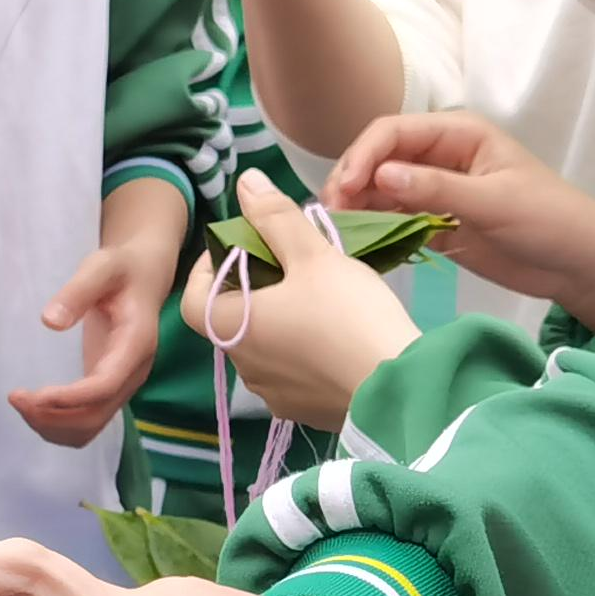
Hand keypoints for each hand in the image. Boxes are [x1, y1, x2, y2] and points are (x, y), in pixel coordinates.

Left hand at [9, 182, 183, 445]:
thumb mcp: (101, 267)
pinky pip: (86, 421)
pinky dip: (58, 423)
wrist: (143, 277)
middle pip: (95, 416)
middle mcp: (133, 373)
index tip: (34, 396)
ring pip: (90, 426)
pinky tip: (34, 405)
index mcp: (136, 345)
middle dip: (52, 416)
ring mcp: (122, 384)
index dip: (69, 398)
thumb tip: (50, 322)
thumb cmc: (122, 269)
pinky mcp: (109, 387)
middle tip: (15, 397)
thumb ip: (78, 291)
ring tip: (20, 402)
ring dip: (52, 425)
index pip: (104, 387)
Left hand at [178, 170, 412, 427]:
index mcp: (231, 330)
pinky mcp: (307, 413)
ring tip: (319, 293)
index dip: (210, 267)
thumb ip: (276, 218)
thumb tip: (245, 183)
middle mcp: (243, 369)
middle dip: (254, 286)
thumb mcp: (313, 256)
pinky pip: (294, 373)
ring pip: (266, 346)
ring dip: (281, 318)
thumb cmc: (348, 316)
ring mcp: (275, 395)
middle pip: (233, 318)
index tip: (243, 246)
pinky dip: (304, 349)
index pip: (193, 297)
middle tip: (290, 260)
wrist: (401, 388)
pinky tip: (338, 332)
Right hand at [326, 109, 594, 327]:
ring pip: (381, 192)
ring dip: (358, 208)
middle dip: (352, 182)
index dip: (362, 157)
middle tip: (332, 215)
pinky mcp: (437, 224)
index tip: (343, 190)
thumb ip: (437, 189)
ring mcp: (437, 191)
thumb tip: (380, 177)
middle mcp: (441, 157)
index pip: (393, 133)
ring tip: (338, 232)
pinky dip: (375, 230)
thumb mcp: (494, 202)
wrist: (582, 266)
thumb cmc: (550, 220)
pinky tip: (357, 244)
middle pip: (379, 160)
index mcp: (458, 134)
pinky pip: (395, 220)